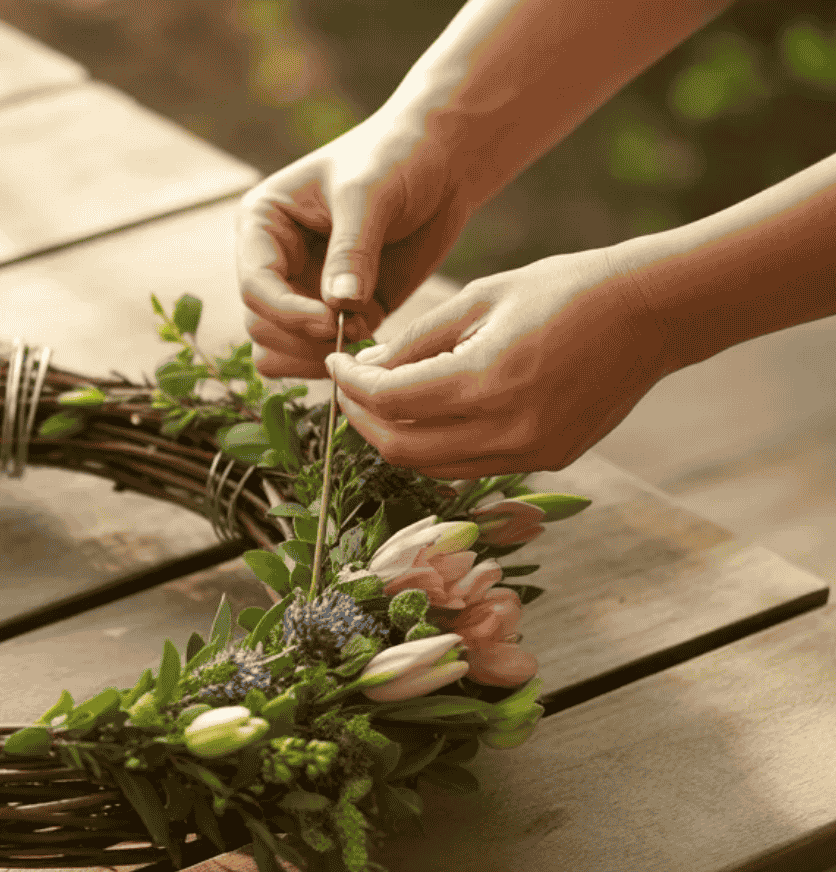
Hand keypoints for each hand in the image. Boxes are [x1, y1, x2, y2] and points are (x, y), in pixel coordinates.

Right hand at [236, 111, 476, 378]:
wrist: (442, 161)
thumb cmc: (397, 157)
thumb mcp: (370, 193)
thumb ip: (352, 250)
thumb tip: (338, 306)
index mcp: (262, 225)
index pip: (255, 285)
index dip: (287, 312)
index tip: (332, 322)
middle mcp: (272, 262)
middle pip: (261, 325)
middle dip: (303, 337)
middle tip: (356, 331)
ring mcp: (301, 290)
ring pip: (279, 349)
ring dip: (316, 355)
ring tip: (364, 334)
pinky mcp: (336, 311)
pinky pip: (318, 353)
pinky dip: (343, 356)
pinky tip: (377, 333)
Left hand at [325, 246, 670, 477]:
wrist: (653, 312)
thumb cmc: (565, 289)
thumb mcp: (479, 298)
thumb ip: (416, 339)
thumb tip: (365, 368)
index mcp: (485, 380)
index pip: (388, 401)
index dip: (349, 385)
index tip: (333, 363)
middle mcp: (507, 429)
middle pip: (401, 449)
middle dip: (362, 420)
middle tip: (347, 388)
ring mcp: (531, 452)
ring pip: (433, 467)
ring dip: (397, 438)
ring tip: (382, 401)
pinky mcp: (549, 460)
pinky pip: (471, 465)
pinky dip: (439, 446)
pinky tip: (430, 413)